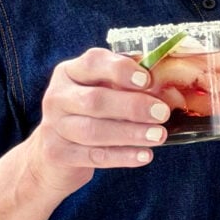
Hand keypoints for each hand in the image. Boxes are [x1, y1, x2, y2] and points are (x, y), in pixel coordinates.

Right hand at [26, 48, 169, 196]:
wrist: (54, 152)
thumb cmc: (89, 113)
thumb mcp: (103, 91)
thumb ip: (126, 86)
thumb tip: (165, 91)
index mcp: (70, 72)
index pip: (92, 62)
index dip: (120, 70)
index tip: (147, 80)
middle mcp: (57, 96)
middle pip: (94, 100)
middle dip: (132, 106)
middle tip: (162, 113)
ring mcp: (54, 126)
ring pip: (93, 131)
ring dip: (130, 133)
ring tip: (159, 135)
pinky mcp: (57, 154)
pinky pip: (94, 156)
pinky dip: (122, 156)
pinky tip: (145, 155)